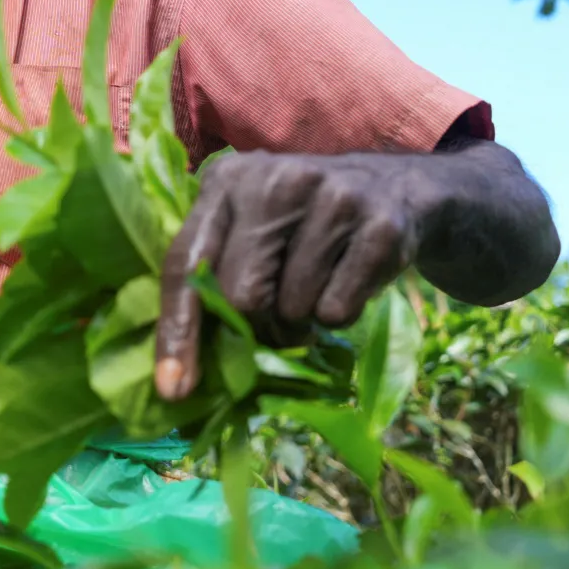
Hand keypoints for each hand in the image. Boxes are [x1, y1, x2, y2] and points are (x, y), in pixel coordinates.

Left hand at [153, 151, 429, 400]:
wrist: (394, 187)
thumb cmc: (301, 221)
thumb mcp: (249, 222)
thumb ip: (212, 270)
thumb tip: (179, 374)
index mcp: (227, 180)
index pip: (186, 263)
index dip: (177, 331)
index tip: (174, 389)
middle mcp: (275, 182)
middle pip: (241, 296)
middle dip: (256, 327)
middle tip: (275, 322)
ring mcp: (332, 200)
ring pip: (292, 309)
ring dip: (300, 323)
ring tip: (314, 291)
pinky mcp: (379, 228)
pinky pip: (337, 310)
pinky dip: (337, 316)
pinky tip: (346, 281)